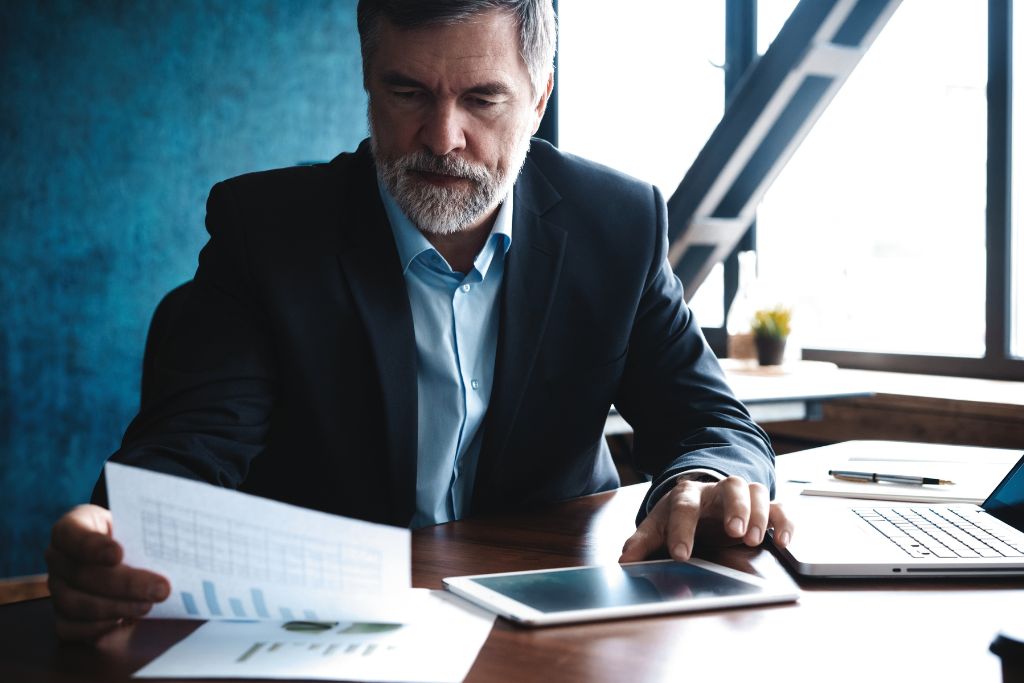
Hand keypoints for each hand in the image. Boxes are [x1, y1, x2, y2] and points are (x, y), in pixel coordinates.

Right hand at [45, 504, 170, 640]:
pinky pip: (71, 628)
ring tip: (147, 606)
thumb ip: (151, 530)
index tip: (118, 553)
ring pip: (75, 603)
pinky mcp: (62, 616)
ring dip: (115, 608)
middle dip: (123, 584)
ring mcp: (58, 587)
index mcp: (75, 526)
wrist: (131, 556)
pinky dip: (98, 627)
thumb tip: (178, 541)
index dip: (92, 546)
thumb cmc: (137, 535)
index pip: (70, 533)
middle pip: (80, 574)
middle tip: (159, 589)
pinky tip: (123, 622)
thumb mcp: (142, 524)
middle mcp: (59, 557)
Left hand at [618, 476, 793, 561]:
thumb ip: (643, 542)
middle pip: (730, 487)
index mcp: (687, 495)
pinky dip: (784, 524)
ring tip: (755, 540)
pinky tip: (783, 543)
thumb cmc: (680, 515)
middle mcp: (717, 491)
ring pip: (756, 492)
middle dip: (734, 508)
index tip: (681, 555)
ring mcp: (743, 497)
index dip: (682, 530)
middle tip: (735, 532)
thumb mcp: (659, 525)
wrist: (701, 499)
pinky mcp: (763, 509)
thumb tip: (625, 560)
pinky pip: (780, 509)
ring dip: (759, 514)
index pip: (683, 506)